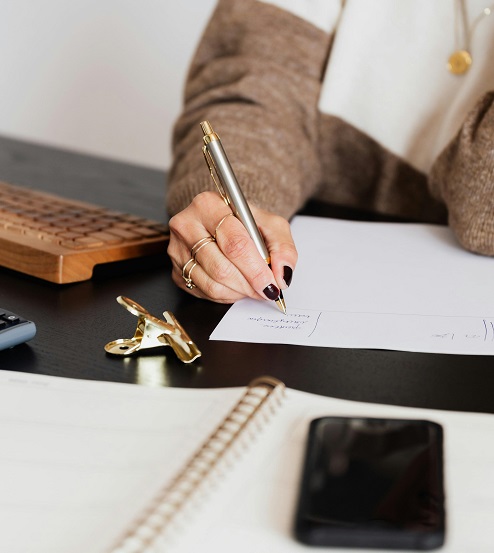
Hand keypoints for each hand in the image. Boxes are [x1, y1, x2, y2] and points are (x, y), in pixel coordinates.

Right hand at [168, 191, 297, 303]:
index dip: (256, 269)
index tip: (272, 284)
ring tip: (252, 287)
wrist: (222, 222)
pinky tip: (236, 286)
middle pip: (221, 267)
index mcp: (208, 205)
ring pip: (212, 283)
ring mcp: (177, 249)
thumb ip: (283, 247)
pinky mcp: (176, 270)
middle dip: (249, 284)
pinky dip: (226, 295)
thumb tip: (282, 274)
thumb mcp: (271, 224)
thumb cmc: (245, 223)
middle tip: (266, 290)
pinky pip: (203, 292)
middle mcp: (186, 225)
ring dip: (238, 292)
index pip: (234, 243)